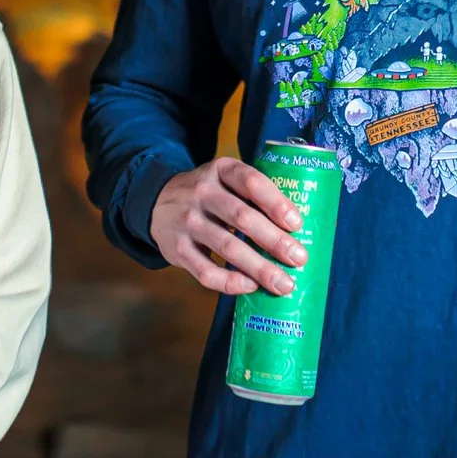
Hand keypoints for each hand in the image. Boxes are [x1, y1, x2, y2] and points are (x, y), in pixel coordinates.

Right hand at [149, 156, 306, 296]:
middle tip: (299, 258)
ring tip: (283, 284)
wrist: (157, 202)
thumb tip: (297, 230)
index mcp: (221, 170)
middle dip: (274, 241)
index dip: (276, 202)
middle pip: (242, 217)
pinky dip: (230, 282)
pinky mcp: (177, 249)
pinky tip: (250, 286)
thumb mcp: (226, 179)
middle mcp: (202, 193)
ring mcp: (187, 221)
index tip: (297, 223)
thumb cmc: (209, 194)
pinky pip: (206, 271)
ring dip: (259, 268)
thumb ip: (254, 194)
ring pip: (227, 247)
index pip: (251, 182)